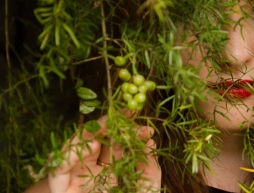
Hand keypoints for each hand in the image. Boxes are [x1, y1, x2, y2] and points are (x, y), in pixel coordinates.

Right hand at [27, 112, 160, 192]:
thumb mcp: (146, 184)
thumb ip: (148, 164)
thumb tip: (149, 139)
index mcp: (112, 168)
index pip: (118, 141)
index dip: (129, 128)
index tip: (143, 120)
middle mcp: (93, 168)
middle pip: (97, 137)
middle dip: (112, 123)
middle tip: (129, 113)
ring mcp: (76, 174)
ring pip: (78, 144)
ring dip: (94, 130)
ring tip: (111, 123)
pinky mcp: (60, 184)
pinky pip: (61, 164)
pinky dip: (73, 151)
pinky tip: (92, 143)